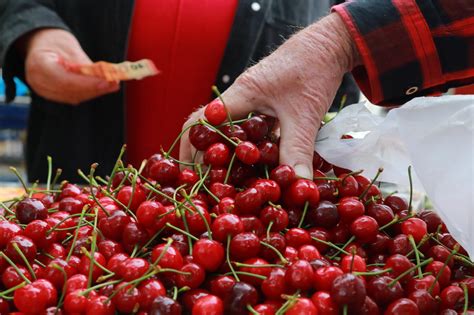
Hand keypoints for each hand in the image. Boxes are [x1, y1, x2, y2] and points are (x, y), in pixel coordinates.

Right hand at [21, 28, 118, 104]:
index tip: (106, 82)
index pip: (65, 80)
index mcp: (39, 64)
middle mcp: (38, 81)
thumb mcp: (69, 46)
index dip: (87, 84)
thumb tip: (105, 77)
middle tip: (114, 84)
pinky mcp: (52, 95)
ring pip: (73, 96)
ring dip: (94, 92)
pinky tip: (103, 87)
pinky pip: (73, 96)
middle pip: (71, 91)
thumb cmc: (54, 42)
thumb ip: (84, 64)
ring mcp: (43, 90)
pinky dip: (88, 92)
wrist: (38, 44)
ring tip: (112, 85)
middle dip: (95, 88)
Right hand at [180, 14, 359, 177]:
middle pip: (212, 127)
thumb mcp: (304, 115)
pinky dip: (249, 146)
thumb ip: (298, 151)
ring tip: (230, 179)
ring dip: (229, 152)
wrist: (330, 45)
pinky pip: (250, 127)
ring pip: (232, 129)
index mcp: (241, 94)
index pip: (203, 120)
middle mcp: (241, 96)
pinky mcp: (267, 103)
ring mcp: (254, 99)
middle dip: (207, 155)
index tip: (192, 172)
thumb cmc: (313, 70)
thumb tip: (298, 186)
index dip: (191, 146)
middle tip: (210, 183)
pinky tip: (258, 163)